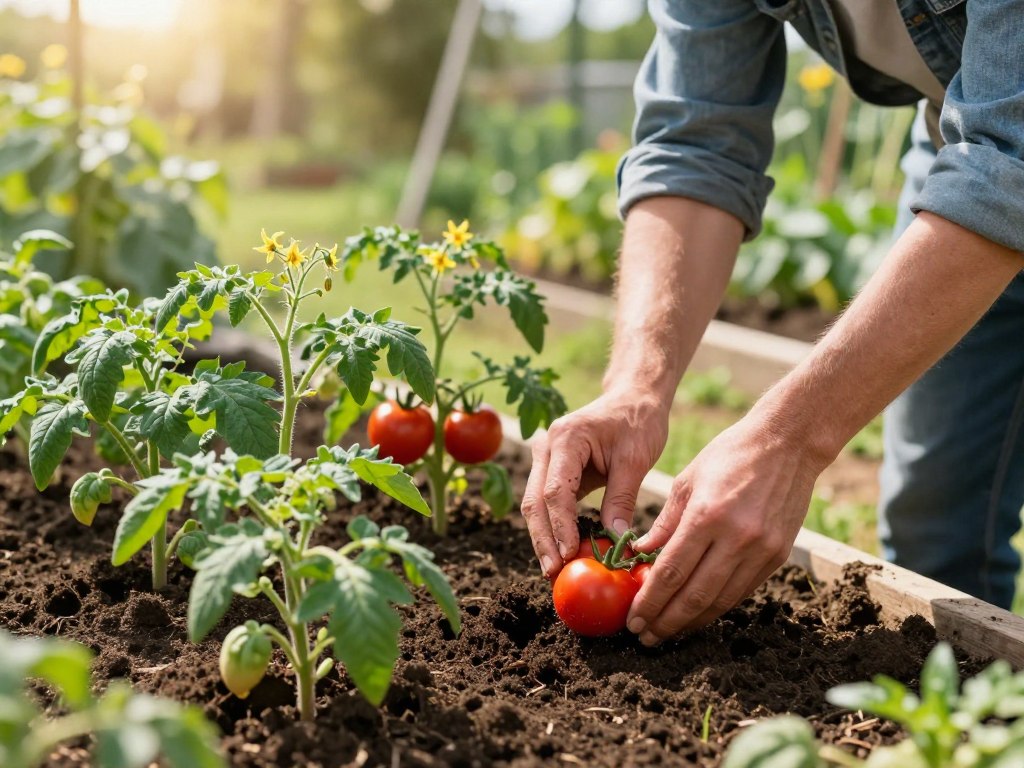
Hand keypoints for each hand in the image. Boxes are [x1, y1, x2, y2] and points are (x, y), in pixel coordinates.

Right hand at [521, 391, 668, 578]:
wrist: (633, 397)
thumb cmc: (638, 421)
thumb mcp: (635, 459)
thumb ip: (622, 499)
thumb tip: (617, 542)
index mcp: (566, 438)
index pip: (555, 491)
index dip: (560, 526)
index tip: (569, 555)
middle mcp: (547, 446)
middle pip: (534, 501)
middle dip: (543, 539)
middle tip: (554, 572)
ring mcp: (546, 458)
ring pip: (535, 504)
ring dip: (544, 537)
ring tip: (555, 570)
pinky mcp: (554, 469)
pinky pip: (548, 502)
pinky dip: (553, 527)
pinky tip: (562, 552)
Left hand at [626, 413, 827, 644]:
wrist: (788, 444)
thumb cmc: (729, 455)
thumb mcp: (686, 481)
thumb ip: (664, 524)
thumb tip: (639, 557)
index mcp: (707, 516)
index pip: (671, 572)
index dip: (649, 602)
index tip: (633, 620)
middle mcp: (736, 538)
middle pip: (695, 596)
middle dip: (666, 622)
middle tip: (644, 637)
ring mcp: (761, 550)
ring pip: (720, 601)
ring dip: (691, 622)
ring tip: (667, 632)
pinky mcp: (777, 556)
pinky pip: (741, 591)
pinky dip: (717, 607)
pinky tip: (697, 613)